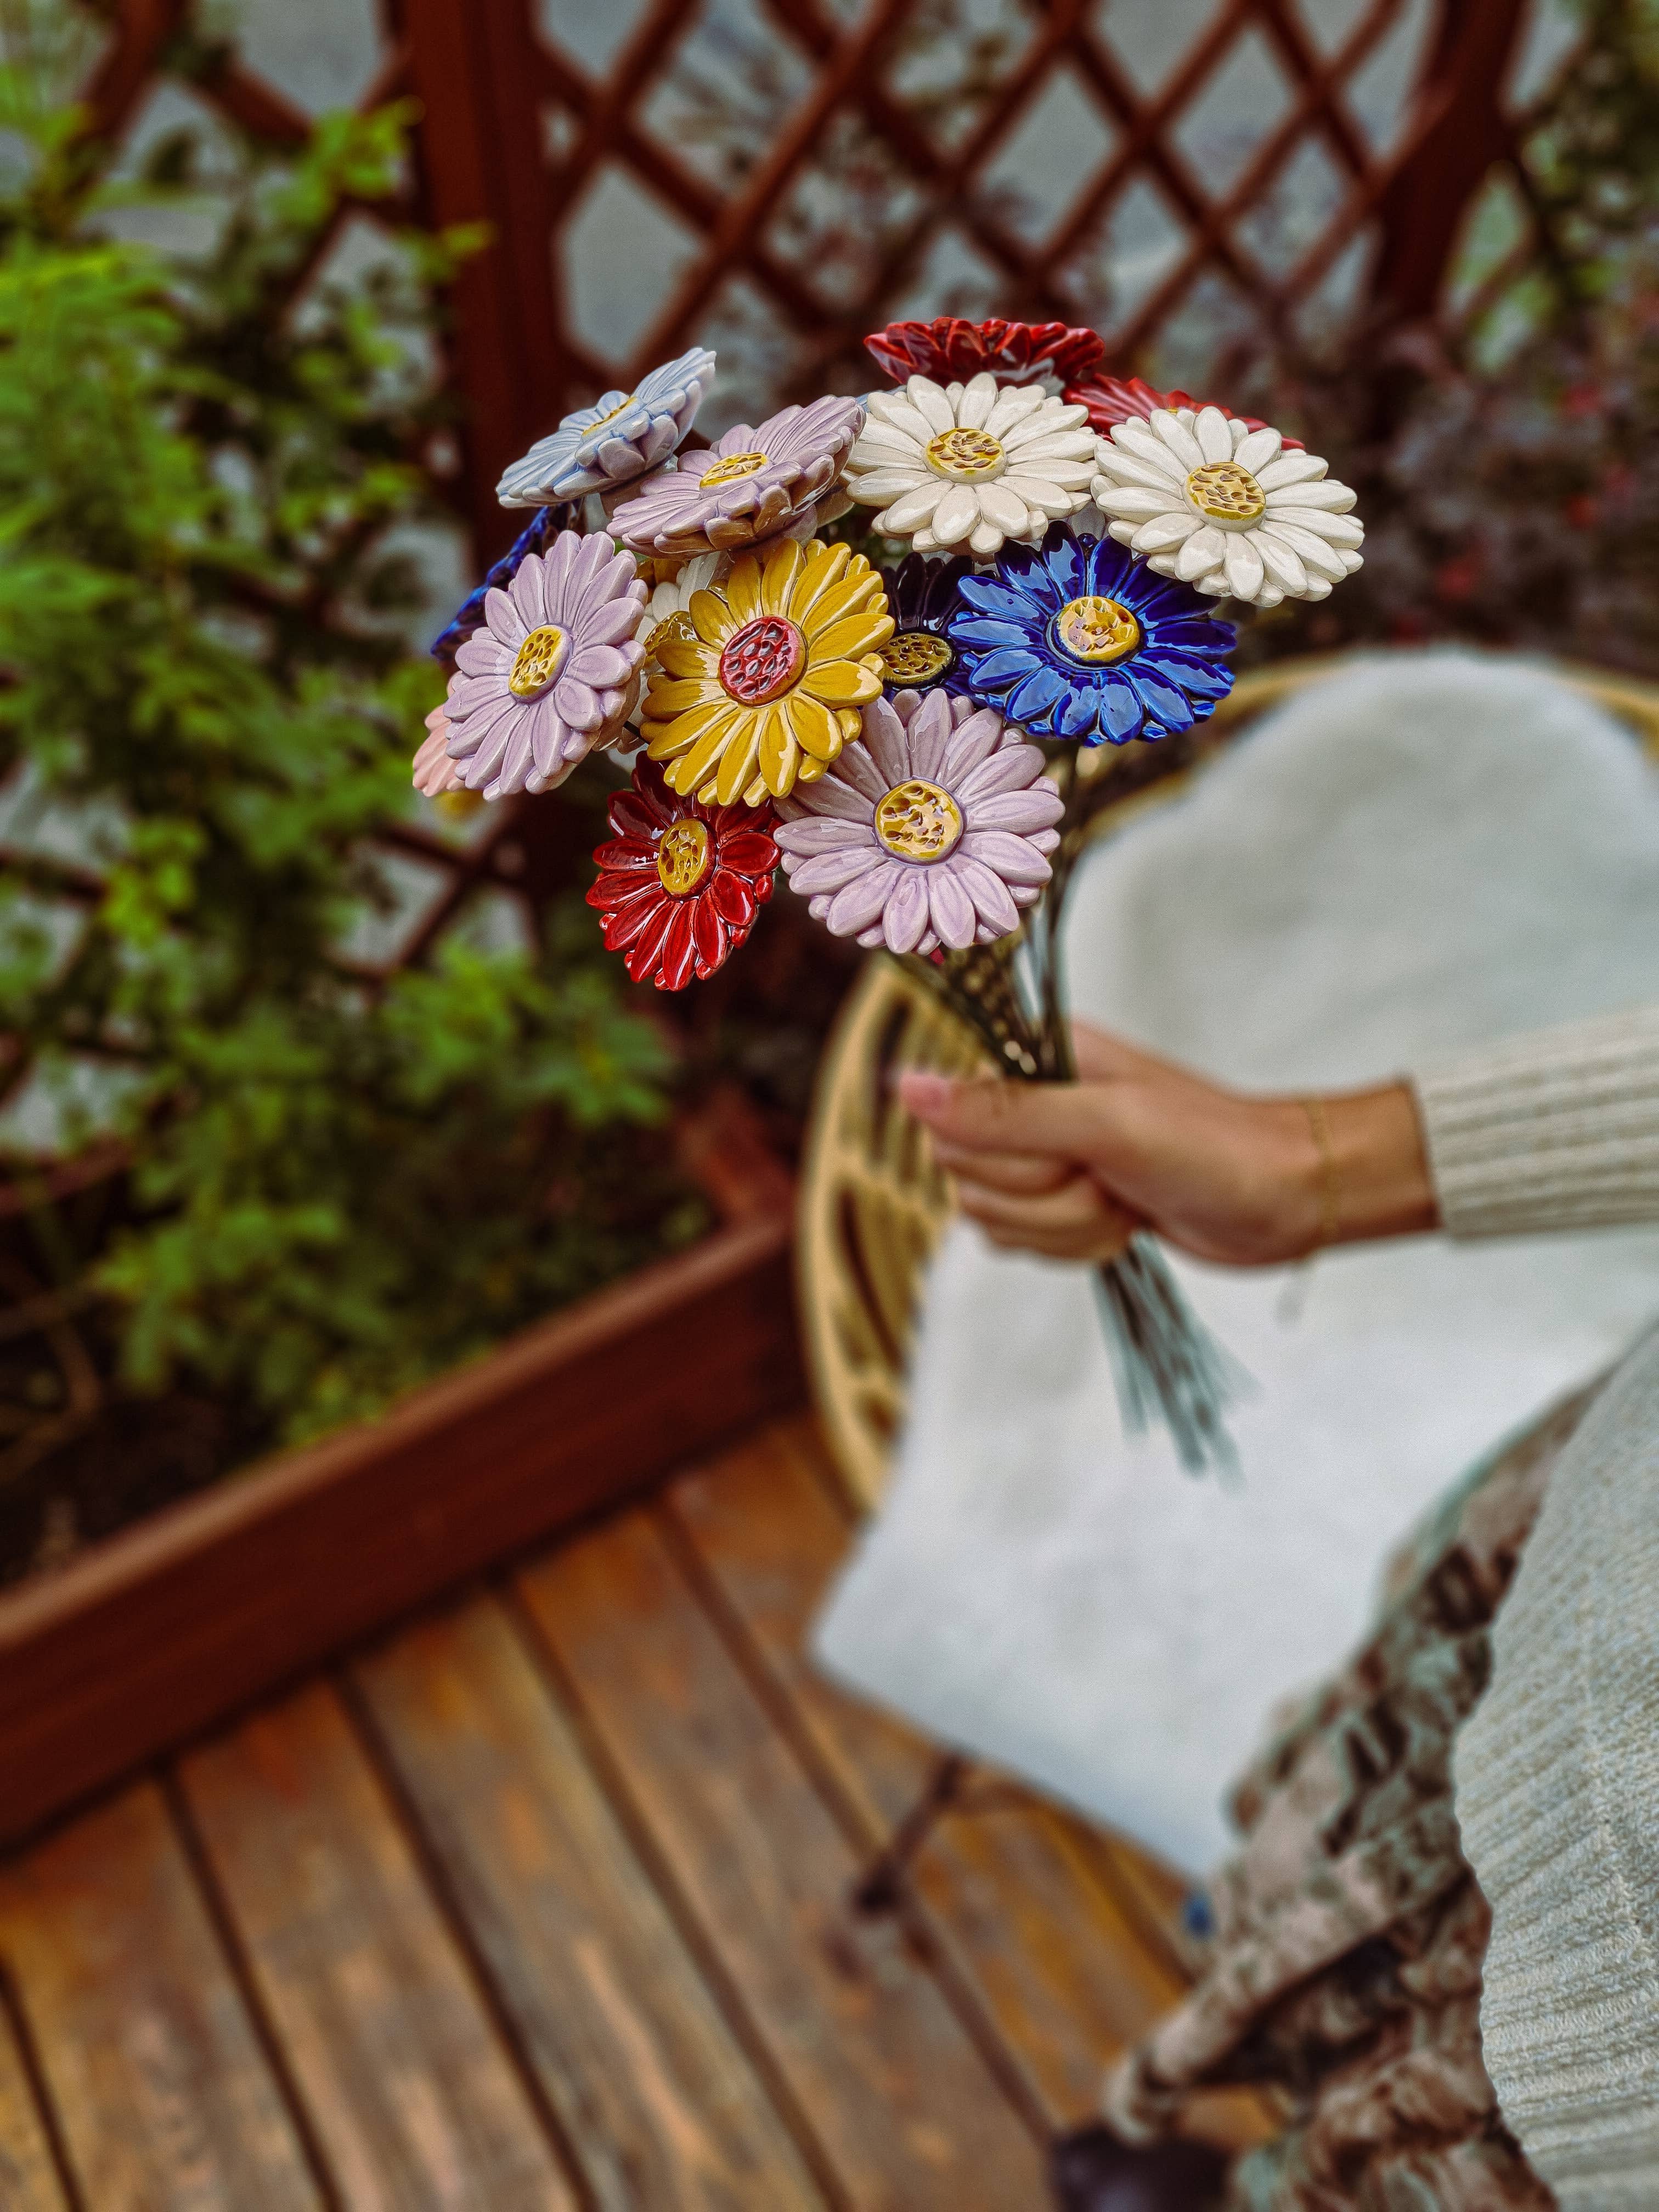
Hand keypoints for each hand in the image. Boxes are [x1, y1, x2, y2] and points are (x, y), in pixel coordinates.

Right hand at [897, 1024, 1437, 1267]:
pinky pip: (1024, 1244)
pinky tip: (1124, 1223)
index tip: (1068, 1152)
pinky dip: (1075, 1246)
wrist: (1286, 1199)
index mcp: (1036, 1059)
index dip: (1003, 1155)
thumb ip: (1002, 1112)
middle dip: (1043, 1197)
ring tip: (1124, 1200)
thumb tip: (904, 1088)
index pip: (950, 1120)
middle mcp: (1032, 1104)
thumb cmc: (1213, 1146)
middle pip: (967, 1178)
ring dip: (1065, 1226)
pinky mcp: (1065, 1205)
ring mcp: (1048, 1159)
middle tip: (1109, 1176)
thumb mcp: (1105, 1124)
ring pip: (993, 1220)